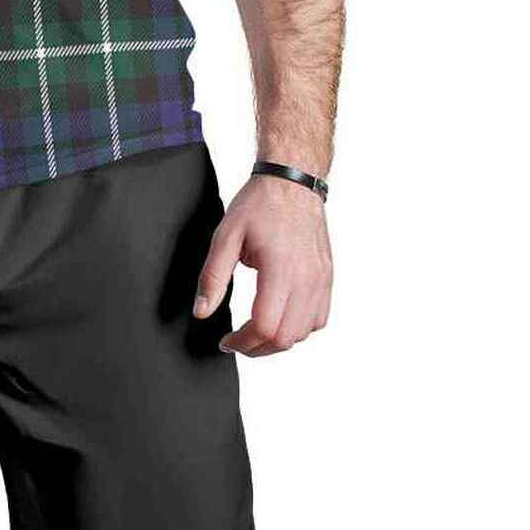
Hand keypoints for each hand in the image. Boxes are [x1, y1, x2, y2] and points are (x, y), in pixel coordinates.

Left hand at [194, 174, 332, 356]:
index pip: (266, 327)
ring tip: (255, 330)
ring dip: (278, 340)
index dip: (243, 342)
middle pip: (287, 338)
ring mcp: (321, 280)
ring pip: (305, 333)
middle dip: (258, 348)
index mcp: (280, 269)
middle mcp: (307, 279)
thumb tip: (201, 312)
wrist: (292, 181)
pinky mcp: (327, 277)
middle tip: (237, 341)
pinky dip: (299, 327)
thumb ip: (213, 277)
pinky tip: (279, 316)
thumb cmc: (259, 204)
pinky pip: (318, 318)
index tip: (226, 340)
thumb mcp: (226, 235)